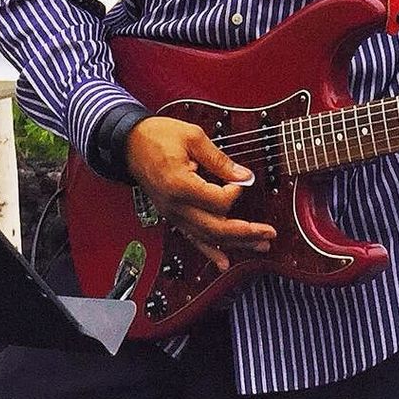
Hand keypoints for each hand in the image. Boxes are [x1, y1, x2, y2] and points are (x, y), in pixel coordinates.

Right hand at [125, 116, 276, 271]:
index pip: (218, 201)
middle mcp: (175, 206)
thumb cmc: (158, 136)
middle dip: (246, 232)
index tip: (242, 179)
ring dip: (235, 243)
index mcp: (180, 185)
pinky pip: (192, 237)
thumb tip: (243, 175)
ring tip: (260, 246)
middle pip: (216, 228)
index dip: (236, 191)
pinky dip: (210, 251)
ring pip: (207, 237)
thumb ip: (219, 159)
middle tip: (269, 233)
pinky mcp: (172, 215)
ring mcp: (172, 213)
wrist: (130, 143)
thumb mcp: (193, 138)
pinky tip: (224, 261)